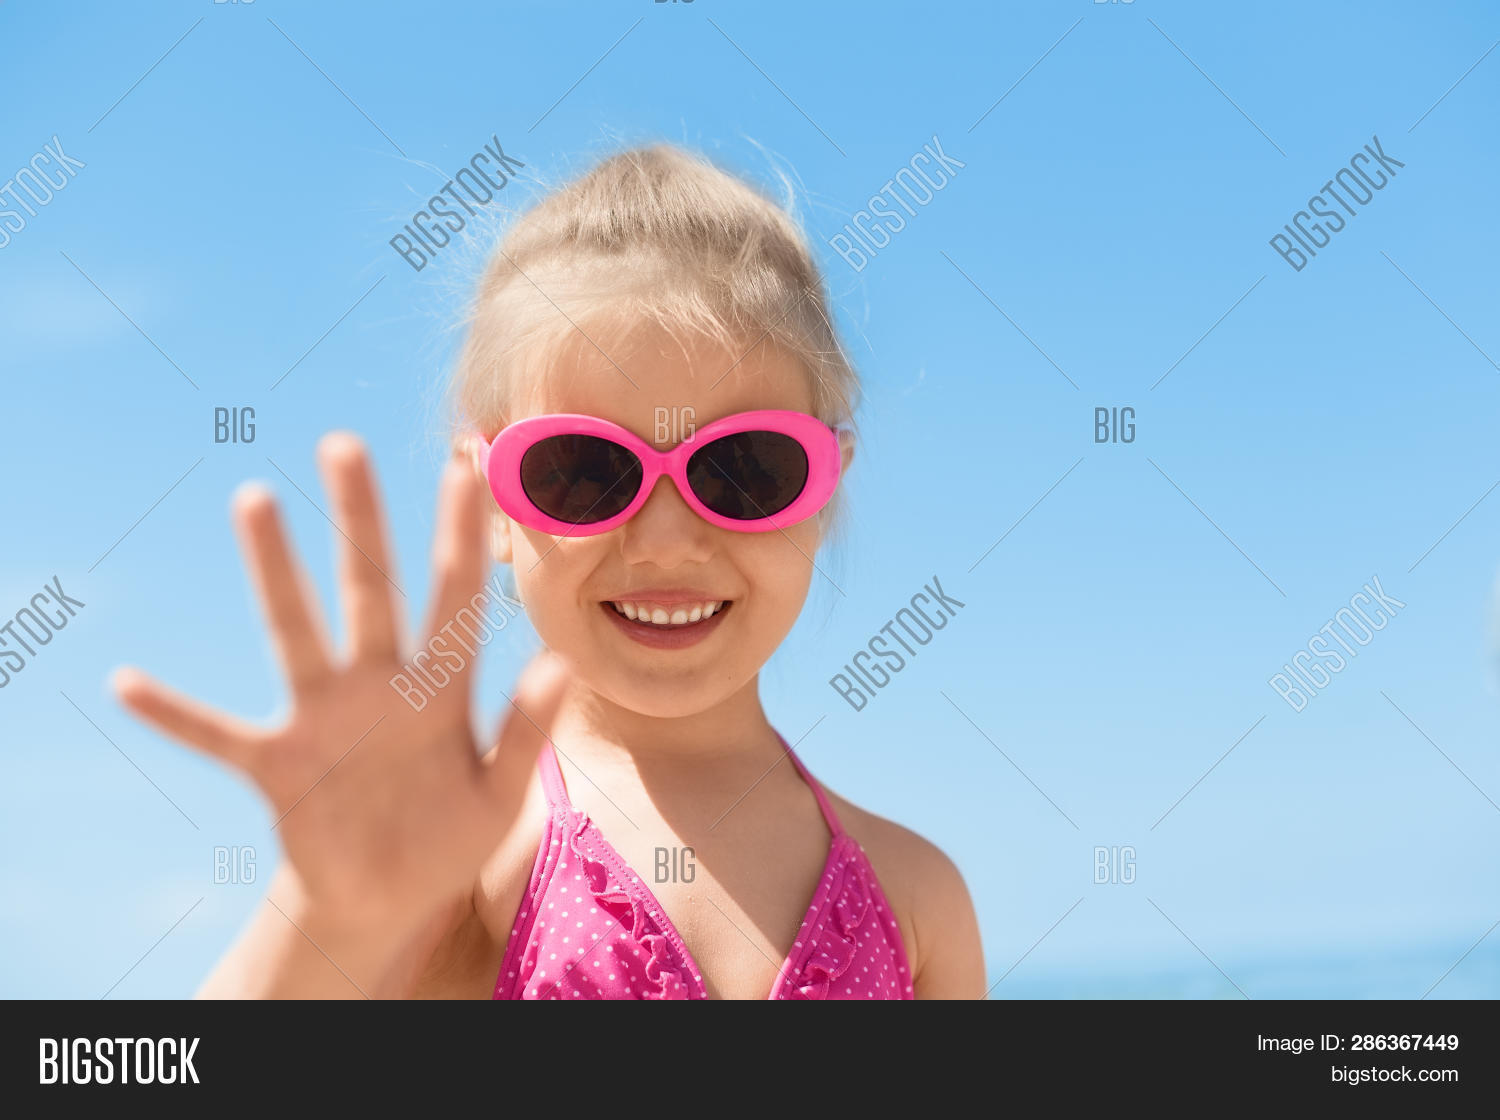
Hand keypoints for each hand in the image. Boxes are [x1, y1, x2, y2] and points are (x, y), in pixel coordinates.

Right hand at [112, 433, 565, 931]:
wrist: (386, 900)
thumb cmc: (448, 836)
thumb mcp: (500, 796)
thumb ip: (528, 733)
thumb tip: (560, 663)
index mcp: (441, 690)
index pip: (457, 596)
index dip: (463, 533)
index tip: (466, 463)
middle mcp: (378, 685)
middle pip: (370, 588)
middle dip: (361, 520)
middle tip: (344, 443)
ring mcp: (322, 719)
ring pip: (295, 631)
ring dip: (274, 571)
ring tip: (255, 499)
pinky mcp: (276, 766)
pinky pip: (216, 735)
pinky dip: (174, 715)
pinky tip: (125, 683)